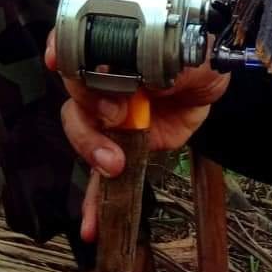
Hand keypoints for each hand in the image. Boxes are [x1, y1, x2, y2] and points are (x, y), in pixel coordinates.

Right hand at [45, 28, 228, 239]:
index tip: (57, 60)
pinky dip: (95, 202)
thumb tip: (142, 83)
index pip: (77, 46)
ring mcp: (110, 115)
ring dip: (90, 149)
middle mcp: (104, 79)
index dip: (62, 50)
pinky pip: (101, 176)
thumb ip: (165, 59)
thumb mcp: (187, 48)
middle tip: (115, 116)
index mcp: (115, 49)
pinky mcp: (122, 146)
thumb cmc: (198, 56)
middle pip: (75, 93)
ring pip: (82, 131)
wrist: (213, 83)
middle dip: (87, 109)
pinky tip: (93, 226)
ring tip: (113, 164)